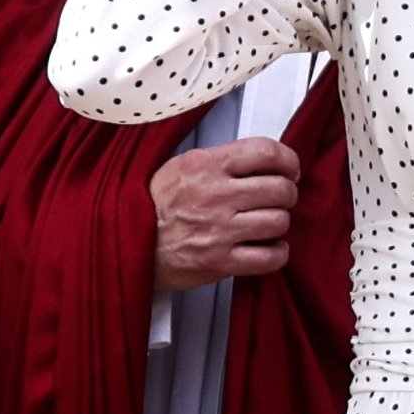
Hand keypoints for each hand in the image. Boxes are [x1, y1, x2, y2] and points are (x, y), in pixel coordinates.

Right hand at [150, 136, 299, 292]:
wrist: (124, 243)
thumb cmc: (154, 204)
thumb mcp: (182, 166)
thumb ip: (222, 159)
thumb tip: (265, 158)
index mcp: (206, 165)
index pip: (265, 151)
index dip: (288, 160)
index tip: (290, 169)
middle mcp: (216, 195)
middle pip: (280, 189)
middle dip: (287, 194)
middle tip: (279, 199)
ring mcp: (219, 230)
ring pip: (279, 221)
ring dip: (280, 224)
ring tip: (268, 224)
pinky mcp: (220, 262)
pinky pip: (270, 258)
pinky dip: (277, 253)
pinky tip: (268, 248)